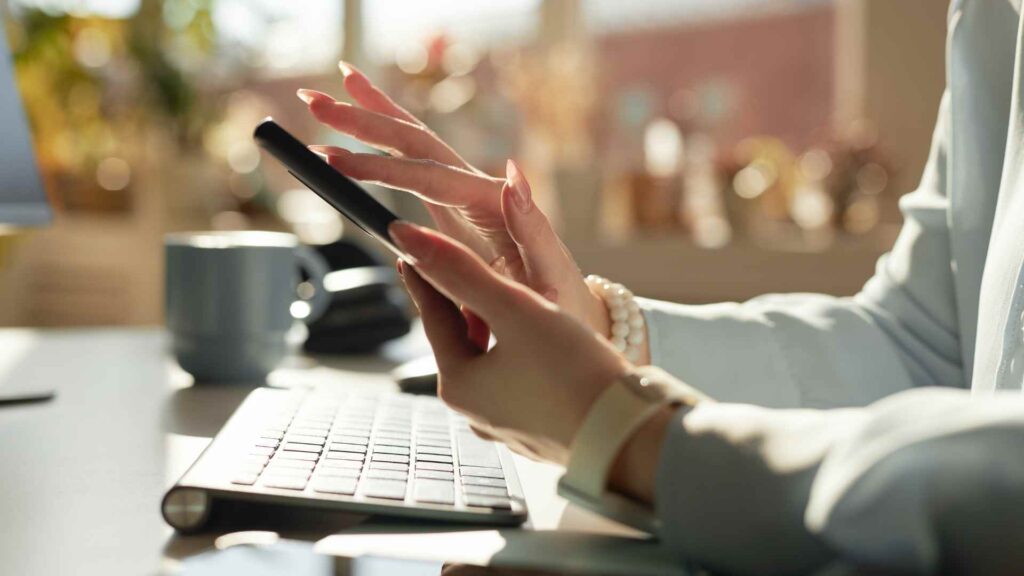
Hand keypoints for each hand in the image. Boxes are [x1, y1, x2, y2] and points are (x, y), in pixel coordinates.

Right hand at [296, 63, 609, 335]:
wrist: (569, 316)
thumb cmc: (560, 305)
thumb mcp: (551, 277)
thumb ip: (532, 228)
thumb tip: (512, 172)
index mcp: (495, 206)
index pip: (430, 177)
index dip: (381, 168)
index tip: (335, 160)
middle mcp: (479, 190)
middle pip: (417, 143)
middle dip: (365, 119)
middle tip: (314, 100)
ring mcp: (465, 197)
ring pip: (414, 144)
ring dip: (370, 116)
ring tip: (329, 88)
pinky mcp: (454, 210)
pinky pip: (414, 169)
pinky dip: (384, 144)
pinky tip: (360, 125)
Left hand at [388, 220, 629, 464]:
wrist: (630, 435)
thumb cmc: (572, 373)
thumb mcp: (514, 309)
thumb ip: (461, 272)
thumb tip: (408, 239)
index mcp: (459, 385)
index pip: (434, 317)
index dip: (425, 276)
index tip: (412, 248)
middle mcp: (476, 412)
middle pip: (462, 342)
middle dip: (464, 304)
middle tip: (463, 269)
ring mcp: (509, 426)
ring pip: (492, 362)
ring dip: (496, 329)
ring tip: (509, 302)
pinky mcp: (541, 431)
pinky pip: (520, 382)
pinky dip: (521, 354)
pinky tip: (544, 344)